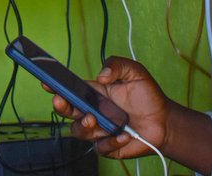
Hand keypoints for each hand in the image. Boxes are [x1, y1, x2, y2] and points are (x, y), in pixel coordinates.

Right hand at [50, 57, 167, 157]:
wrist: (164, 121)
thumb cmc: (148, 96)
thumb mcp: (135, 72)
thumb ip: (117, 65)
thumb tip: (101, 75)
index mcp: (94, 92)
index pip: (70, 89)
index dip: (55, 85)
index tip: (47, 82)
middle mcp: (92, 111)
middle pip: (67, 111)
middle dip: (60, 107)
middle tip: (61, 102)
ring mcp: (98, 129)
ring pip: (79, 131)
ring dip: (84, 126)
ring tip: (94, 119)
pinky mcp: (108, 146)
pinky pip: (100, 147)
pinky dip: (110, 142)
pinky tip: (123, 135)